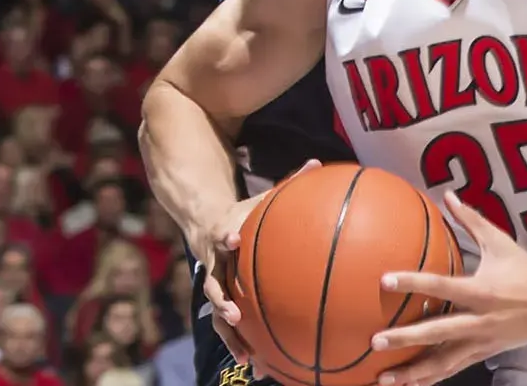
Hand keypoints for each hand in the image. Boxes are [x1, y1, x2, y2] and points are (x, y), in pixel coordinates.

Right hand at [198, 160, 320, 377]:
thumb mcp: (261, 198)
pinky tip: (260, 364)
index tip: (232, 238)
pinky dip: (242, 345)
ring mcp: (215, 286)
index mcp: (224, 235)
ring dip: (231, 336)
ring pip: (218, 315)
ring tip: (247, 355)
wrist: (208, 227)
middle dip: (222, 301)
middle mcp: (215, 264)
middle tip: (236, 313)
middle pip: (213, 285)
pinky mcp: (222, 302)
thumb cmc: (244, 213)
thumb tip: (318, 163)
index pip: (221, 233)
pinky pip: (230, 328)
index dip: (225, 236)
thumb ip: (289, 183)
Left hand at [369, 191, 526, 385]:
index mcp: (481, 291)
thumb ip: (470, 220)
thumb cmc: (526, 271)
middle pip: (437, 332)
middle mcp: (479, 320)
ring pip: (443, 362)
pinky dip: (431, 378)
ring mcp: (481, 341)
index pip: (441, 286)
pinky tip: (409, 384)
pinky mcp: (484, 354)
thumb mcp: (500, 242)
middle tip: (376, 341)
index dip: (413, 283)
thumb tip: (447, 195)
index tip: (385, 280)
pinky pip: (453, 368)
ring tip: (383, 377)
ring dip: (413, 372)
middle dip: (405, 339)